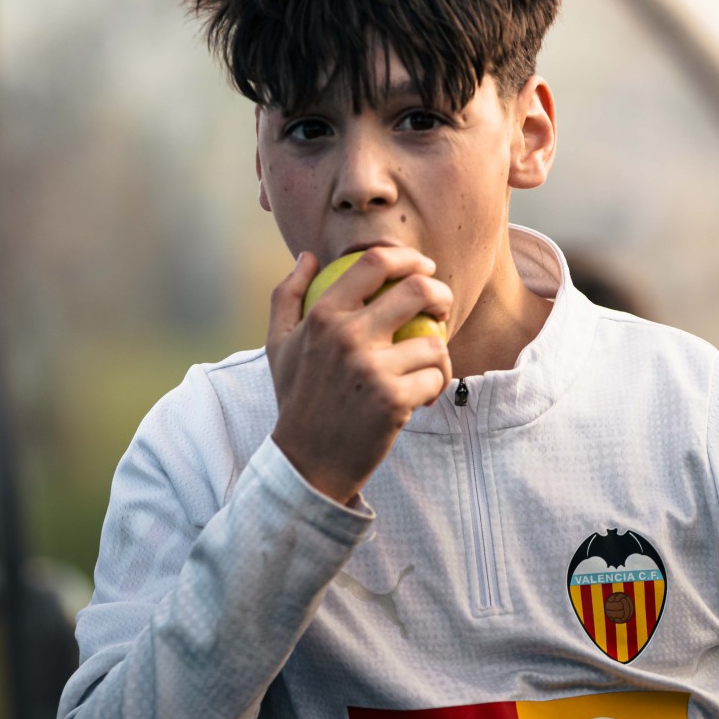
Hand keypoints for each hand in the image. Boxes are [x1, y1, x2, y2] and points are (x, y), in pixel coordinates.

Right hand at [266, 247, 452, 504]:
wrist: (307, 461)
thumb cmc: (296, 398)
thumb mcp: (277, 345)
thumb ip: (287, 295)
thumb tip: (308, 257)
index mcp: (323, 315)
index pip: (374, 263)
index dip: (407, 258)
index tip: (422, 268)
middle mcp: (348, 336)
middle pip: (418, 290)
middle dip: (441, 295)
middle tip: (441, 309)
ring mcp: (372, 369)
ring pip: (436, 342)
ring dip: (439, 355)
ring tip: (426, 368)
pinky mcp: (394, 400)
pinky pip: (436, 378)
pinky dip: (435, 387)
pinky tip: (421, 397)